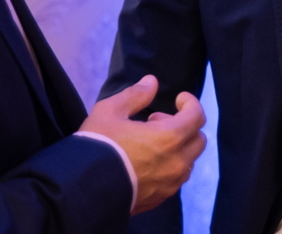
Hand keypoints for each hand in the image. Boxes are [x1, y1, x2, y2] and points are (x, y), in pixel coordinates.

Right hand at [81, 75, 206, 213]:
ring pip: (188, 161)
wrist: (82, 189)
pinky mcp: (160, 199)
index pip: (197, 116)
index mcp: (169, 138)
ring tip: (149, 143)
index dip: (190, 103)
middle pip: (198, 140)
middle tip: (156, 121)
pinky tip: (147, 163)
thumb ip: (136, 95)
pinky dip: (170, 166)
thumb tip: (151, 82)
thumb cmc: (98, 145)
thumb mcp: (110, 111)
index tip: (178, 98)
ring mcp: (170, 184)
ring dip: (178, 148)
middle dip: (184, 126)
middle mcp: (176, 162)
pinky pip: (176, 179)